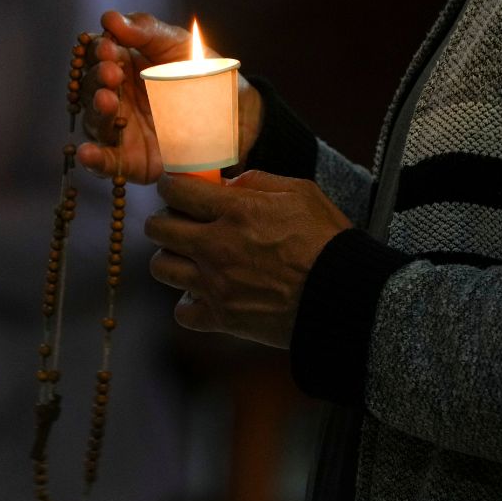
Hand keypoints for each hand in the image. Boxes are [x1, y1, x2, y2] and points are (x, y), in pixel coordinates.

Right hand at [77, 11, 263, 183]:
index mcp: (123, 66)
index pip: (97, 56)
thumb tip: (111, 18)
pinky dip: (94, 159)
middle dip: (97, 79)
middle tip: (112, 73)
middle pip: (90, 88)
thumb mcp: (180, 45)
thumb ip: (147, 31)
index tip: (109, 48)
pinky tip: (89, 153)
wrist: (239, 114)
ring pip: (95, 122)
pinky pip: (106, 163)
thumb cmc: (206, 75)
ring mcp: (123, 131)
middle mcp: (117, 97)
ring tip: (107, 101)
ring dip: (97, 111)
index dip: (97, 51)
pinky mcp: (133, 161)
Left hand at [144, 171, 351, 347]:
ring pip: (161, 267)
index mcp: (236, 211)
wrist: (343, 297)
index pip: (176, 190)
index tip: (175, 189)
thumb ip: (259, 182)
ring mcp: (216, 285)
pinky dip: (189, 304)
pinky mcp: (222, 318)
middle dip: (164, 220)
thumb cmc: (328, 242)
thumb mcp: (301, 193)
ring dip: (171, 259)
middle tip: (179, 223)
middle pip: (158, 228)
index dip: (170, 186)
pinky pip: (181, 311)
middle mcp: (218, 246)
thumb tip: (228, 184)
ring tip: (189, 259)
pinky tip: (204, 294)